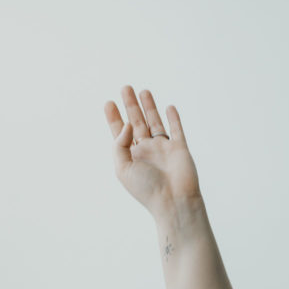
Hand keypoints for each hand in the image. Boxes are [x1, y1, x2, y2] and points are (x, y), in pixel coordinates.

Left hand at [104, 86, 201, 217]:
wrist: (174, 201)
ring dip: (149, 107)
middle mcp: (146, 151)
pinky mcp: (180, 149)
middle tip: (125, 87)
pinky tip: (168, 107)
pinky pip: (176, 130)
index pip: (119, 133)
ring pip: (155, 122)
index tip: (108, 103)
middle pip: (136, 123)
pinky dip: (173, 118)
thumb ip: (120, 145)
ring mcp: (163, 149)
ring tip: (142, 90)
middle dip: (130, 105)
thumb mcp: (123, 168)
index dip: (114, 118)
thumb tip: (128, 124)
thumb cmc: (146, 189)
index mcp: (131, 157)